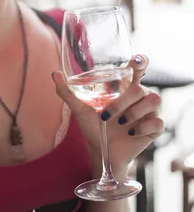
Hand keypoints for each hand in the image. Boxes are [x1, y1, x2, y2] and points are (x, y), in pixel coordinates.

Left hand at [52, 55, 163, 176]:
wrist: (101, 151)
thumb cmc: (93, 126)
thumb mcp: (79, 109)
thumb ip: (67, 92)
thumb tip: (54, 74)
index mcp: (125, 87)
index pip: (138, 68)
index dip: (140, 62)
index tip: (136, 61)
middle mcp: (140, 96)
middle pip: (140, 88)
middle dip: (122, 101)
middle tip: (106, 114)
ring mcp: (149, 111)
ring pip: (153, 100)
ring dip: (134, 112)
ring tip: (120, 122)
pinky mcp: (155, 127)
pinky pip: (157, 122)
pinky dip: (143, 127)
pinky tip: (131, 132)